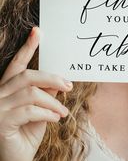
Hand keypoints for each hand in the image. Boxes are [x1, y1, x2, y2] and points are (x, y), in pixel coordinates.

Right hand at [0, 27, 72, 160]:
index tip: (38, 31)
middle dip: (51, 78)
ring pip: (31, 93)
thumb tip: (58, 81)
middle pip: (27, 76)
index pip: (17, 64)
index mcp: (7, 88)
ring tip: (64, 111)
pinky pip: (30, 111)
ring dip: (53, 102)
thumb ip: (46, 94)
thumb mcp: (40, 109)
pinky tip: (56, 119)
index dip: (27, 47)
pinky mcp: (2, 122)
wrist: (17, 159)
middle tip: (68, 85)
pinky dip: (48, 113)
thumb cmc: (28, 132)